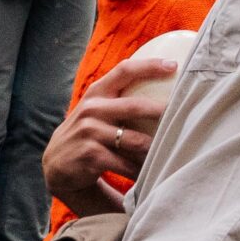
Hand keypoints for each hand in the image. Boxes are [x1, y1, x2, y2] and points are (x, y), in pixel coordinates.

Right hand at [42, 55, 177, 218]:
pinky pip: (126, 164)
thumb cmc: (87, 134)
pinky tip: (151, 174)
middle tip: (183, 113)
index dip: (149, 66)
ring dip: (155, 149)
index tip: (173, 66)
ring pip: (135, 141)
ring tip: (172, 152)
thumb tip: (162, 91)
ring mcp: (90, 132)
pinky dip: (141, 170)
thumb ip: (118, 100)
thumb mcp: (96, 111)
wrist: (56, 164)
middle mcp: (92, 109)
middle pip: (134, 106)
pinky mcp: (91, 155)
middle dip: (161, 110)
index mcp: (96, 93)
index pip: (124, 70)